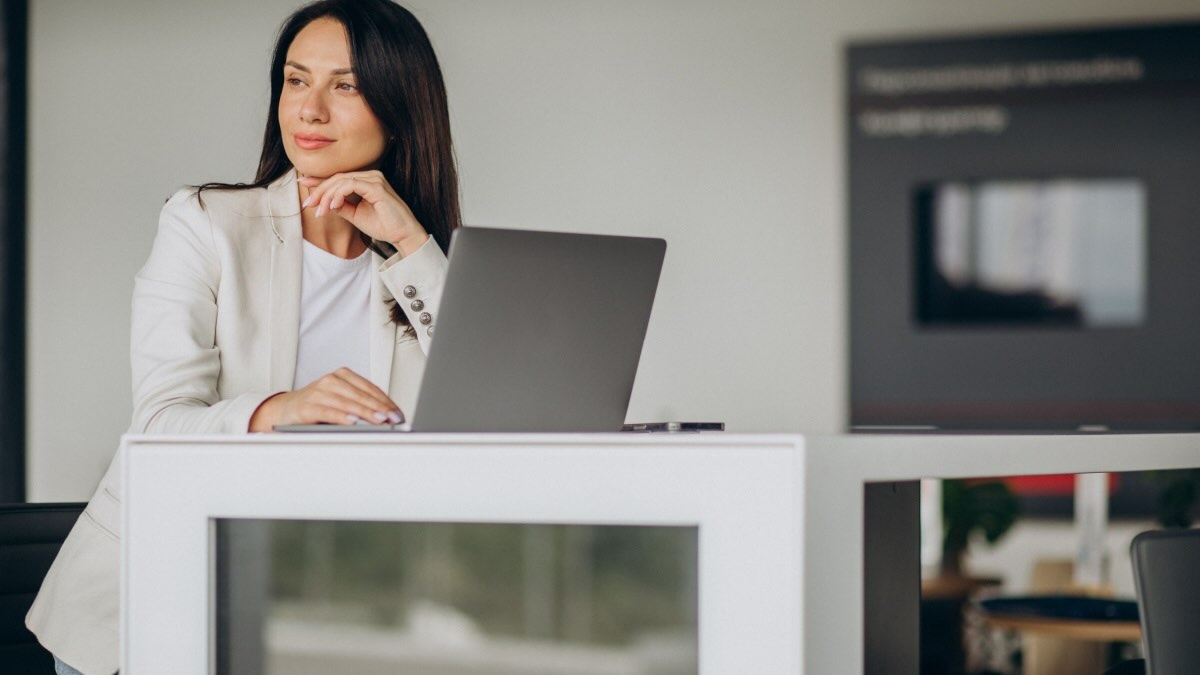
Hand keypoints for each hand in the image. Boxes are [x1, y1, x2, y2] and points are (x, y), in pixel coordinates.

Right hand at [249, 367, 403, 431]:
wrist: (284, 410)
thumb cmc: (318, 406)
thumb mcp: (341, 401)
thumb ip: (360, 405)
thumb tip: (386, 418)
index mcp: (342, 376)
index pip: (370, 388)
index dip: (386, 401)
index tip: (398, 413)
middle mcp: (331, 380)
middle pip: (361, 395)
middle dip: (380, 408)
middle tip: (394, 418)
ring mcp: (318, 392)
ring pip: (347, 403)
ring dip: (365, 412)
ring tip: (380, 420)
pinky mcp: (307, 406)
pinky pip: (328, 411)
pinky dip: (342, 416)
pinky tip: (353, 422)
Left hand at [299, 170, 429, 255]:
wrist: (403, 235)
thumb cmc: (384, 225)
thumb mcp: (355, 215)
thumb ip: (341, 206)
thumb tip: (324, 201)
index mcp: (366, 181)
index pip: (339, 178)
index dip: (319, 181)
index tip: (302, 183)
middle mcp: (370, 176)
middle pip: (337, 178)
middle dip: (319, 191)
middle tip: (308, 204)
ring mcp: (374, 179)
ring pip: (342, 180)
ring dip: (327, 195)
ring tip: (320, 211)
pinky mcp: (377, 187)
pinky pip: (351, 185)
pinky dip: (339, 194)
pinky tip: (332, 206)